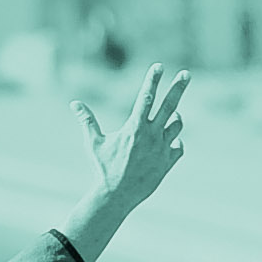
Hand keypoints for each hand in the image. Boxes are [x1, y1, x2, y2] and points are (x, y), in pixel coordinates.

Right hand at [73, 65, 189, 208]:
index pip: (146, 97)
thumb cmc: (103, 168)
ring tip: (171, 114)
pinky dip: (175, 142)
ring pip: (177, 125)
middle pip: (170, 105)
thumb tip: (74, 103)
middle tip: (187, 74)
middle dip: (178, 87)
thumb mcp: (94, 142)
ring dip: (175, 117)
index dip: (153, 80)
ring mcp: (162, 149)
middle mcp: (151, 135)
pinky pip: (179, 147)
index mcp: (134, 127)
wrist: (117, 195)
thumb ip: (87, 120)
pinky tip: (169, 142)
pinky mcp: (168, 162)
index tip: (159, 66)